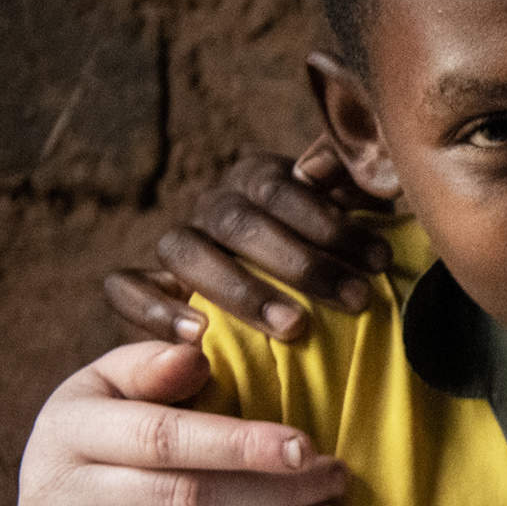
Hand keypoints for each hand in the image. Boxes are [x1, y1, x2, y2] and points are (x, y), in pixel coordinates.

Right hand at [19, 344, 348, 505]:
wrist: (38, 503)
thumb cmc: (101, 430)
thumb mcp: (111, 383)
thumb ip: (152, 366)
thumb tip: (197, 354)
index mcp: (71, 427)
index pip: (165, 439)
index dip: (240, 445)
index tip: (307, 448)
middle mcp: (57, 491)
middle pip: (184, 499)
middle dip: (273, 494)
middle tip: (335, 486)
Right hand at [102, 145, 392, 343]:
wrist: (305, 300)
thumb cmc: (345, 257)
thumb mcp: (363, 216)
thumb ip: (354, 182)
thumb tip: (319, 169)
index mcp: (260, 179)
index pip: (280, 187)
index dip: (329, 222)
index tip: (381, 260)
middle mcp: (215, 206)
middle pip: (236, 221)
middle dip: (300, 263)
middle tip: (355, 299)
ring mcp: (180, 244)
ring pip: (182, 249)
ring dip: (241, 290)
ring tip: (295, 327)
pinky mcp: (150, 285)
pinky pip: (125, 287)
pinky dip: (153, 308)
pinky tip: (199, 336)